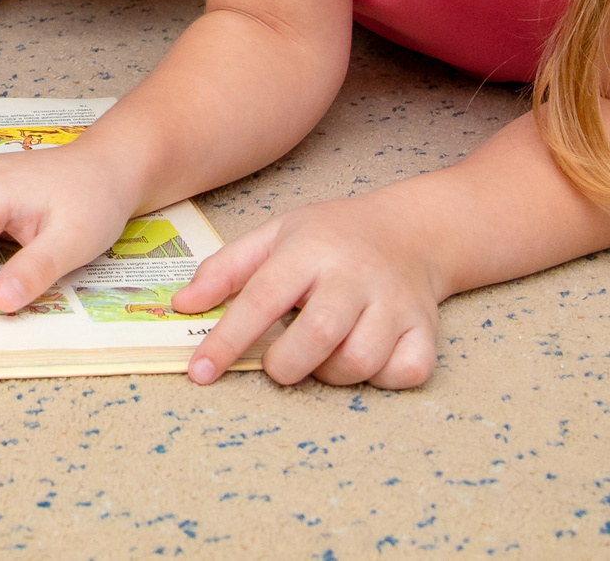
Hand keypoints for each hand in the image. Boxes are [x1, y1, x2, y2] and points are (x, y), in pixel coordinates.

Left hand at [174, 195, 442, 388]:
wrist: (411, 231)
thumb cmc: (331, 238)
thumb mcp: (274, 235)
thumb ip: (225, 269)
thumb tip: (183, 306)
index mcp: (309, 249)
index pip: (261, 297)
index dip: (227, 339)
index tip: (200, 372)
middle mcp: (354, 274)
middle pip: (317, 335)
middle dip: (285, 364)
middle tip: (277, 362)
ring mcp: (396, 302)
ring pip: (360, 361)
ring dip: (330, 373)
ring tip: (321, 354)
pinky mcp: (426, 329)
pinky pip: (405, 372)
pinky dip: (380, 378)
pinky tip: (366, 357)